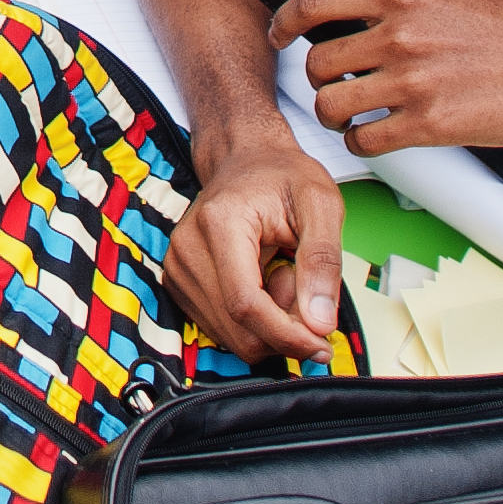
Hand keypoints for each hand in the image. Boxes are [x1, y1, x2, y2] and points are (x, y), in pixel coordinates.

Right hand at [162, 119, 347, 362]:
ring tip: (282, 275)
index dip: (287, 335)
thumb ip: (323, 262)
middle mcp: (188, 248)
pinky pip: (223, 329)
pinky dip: (253, 321)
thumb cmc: (282, 175)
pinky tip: (263, 284)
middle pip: (239, 328)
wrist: (246, 159)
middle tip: (304, 286)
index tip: (322, 344)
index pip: (245, 304)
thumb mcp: (321, 204)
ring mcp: (178, 267)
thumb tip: (320, 321)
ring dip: (270, 323)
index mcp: (219, 224)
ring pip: (233, 336)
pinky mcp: (179, 283)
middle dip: (284, 328)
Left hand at [273, 0, 502, 151]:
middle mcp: (400, 34)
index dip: (283, 21)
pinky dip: (360, 142)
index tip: (278, 33)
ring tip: (347, 113)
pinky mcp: (433, 124)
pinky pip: (367, 139)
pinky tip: (371, 136)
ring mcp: (414, 81)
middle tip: (330, 82)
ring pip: (334, 103)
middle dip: (316, 76)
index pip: (312, 4)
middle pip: (317, 61)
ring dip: (333, 113)